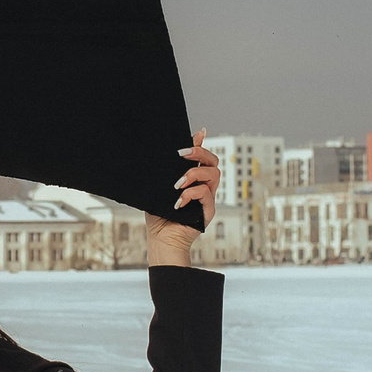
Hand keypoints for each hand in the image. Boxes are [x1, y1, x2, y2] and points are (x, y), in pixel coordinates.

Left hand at [145, 128, 218, 264]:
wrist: (161, 239)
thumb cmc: (159, 214)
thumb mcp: (159, 187)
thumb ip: (166, 171)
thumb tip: (168, 152)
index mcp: (193, 179)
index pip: (202, 157)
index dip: (201, 143)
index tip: (198, 132)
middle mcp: (203, 186)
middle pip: (213, 161)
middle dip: (199, 153)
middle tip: (182, 155)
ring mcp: (207, 198)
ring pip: (213, 174)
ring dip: (193, 174)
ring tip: (177, 184)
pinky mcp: (208, 211)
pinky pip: (205, 194)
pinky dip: (191, 195)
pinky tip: (178, 202)